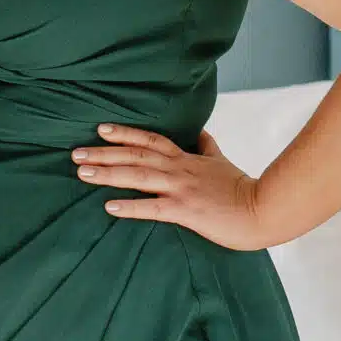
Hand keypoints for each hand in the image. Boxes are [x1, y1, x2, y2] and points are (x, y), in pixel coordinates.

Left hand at [75, 124, 271, 249]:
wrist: (266, 209)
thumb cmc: (243, 188)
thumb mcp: (222, 161)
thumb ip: (206, 147)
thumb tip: (201, 133)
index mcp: (186, 158)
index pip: (150, 140)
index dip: (125, 133)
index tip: (100, 129)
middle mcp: (179, 169)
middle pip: (135, 156)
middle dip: (103, 153)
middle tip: (75, 153)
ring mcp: (182, 189)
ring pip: (138, 176)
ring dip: (108, 173)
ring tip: (82, 173)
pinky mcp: (187, 210)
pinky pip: (153, 208)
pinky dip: (131, 206)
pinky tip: (109, 207)